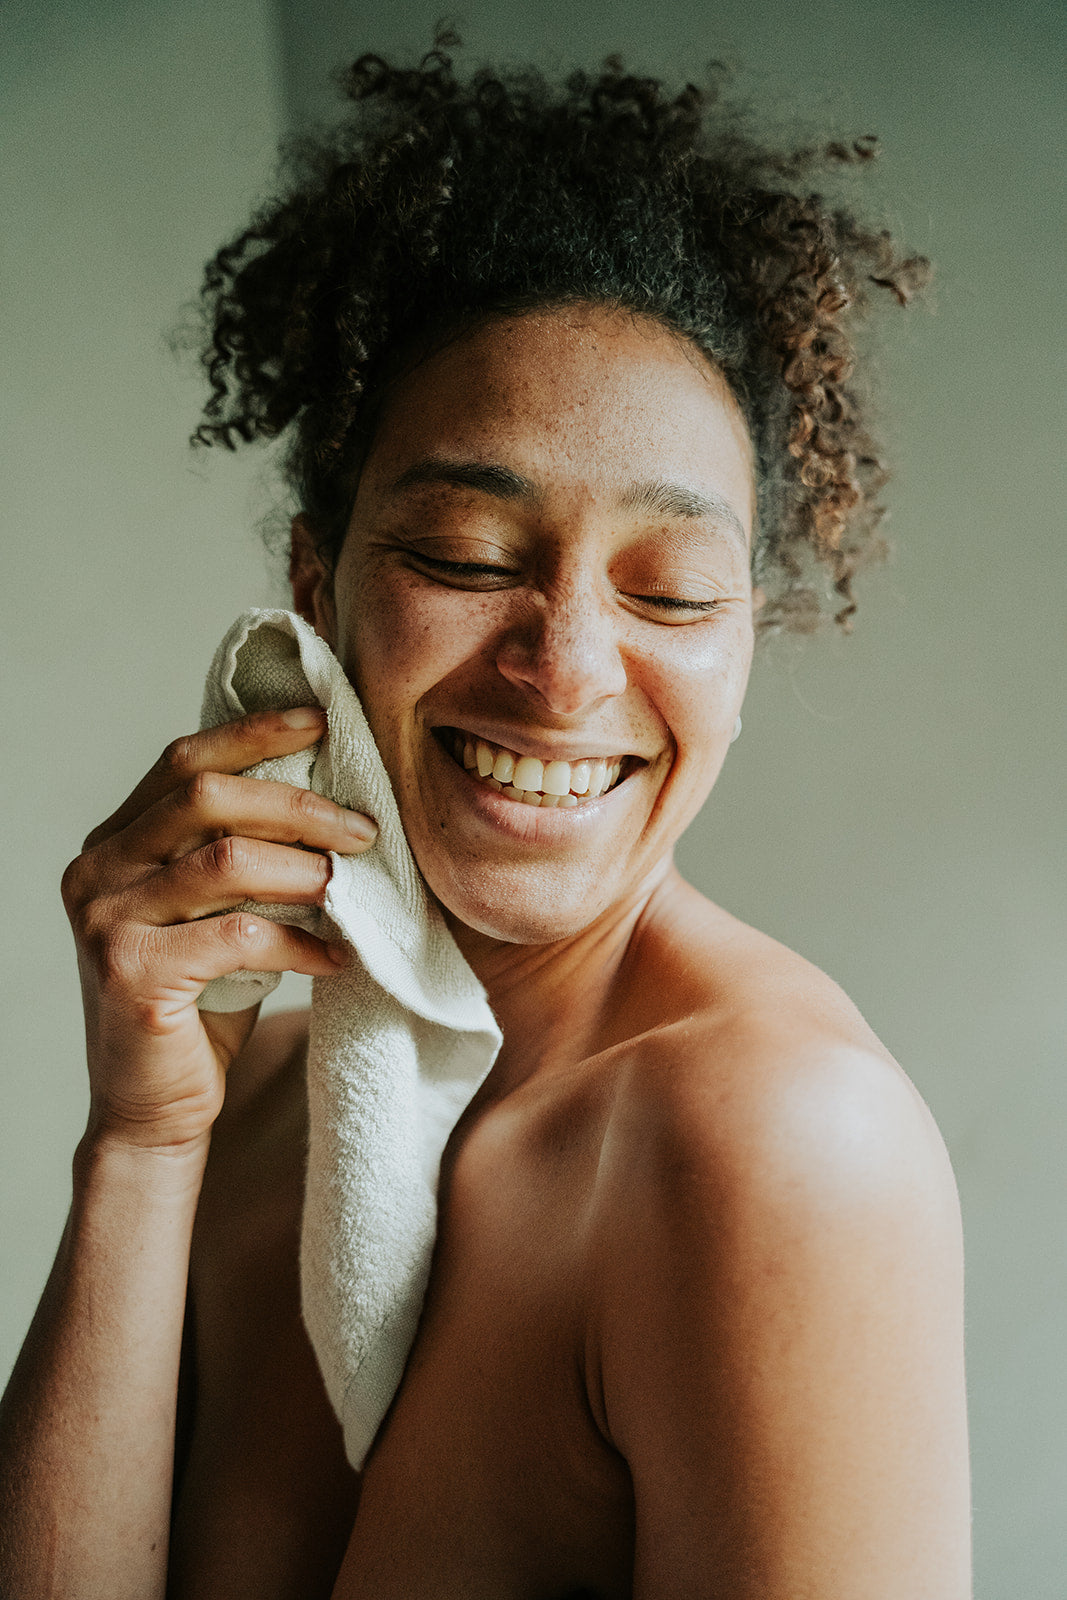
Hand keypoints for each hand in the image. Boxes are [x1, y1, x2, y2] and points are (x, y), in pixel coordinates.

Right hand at [61, 709, 375, 1152]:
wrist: (152, 1108)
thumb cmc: (198, 1003)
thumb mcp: (214, 913)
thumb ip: (237, 855)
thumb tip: (327, 798)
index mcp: (114, 843)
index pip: (184, 761)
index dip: (254, 733)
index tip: (321, 721)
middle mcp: (97, 871)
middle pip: (206, 796)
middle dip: (298, 804)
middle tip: (363, 829)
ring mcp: (107, 921)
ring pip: (224, 861)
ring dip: (303, 871)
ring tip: (347, 889)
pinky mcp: (133, 973)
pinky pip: (240, 937)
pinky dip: (300, 944)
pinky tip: (334, 960)